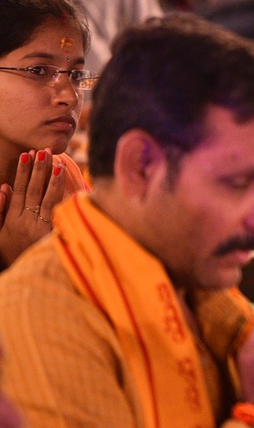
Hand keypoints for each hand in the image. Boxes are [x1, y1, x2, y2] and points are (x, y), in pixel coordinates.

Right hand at [0, 150, 84, 265]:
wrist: (20, 276)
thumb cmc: (8, 252)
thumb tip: (4, 186)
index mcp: (12, 220)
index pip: (18, 191)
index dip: (22, 172)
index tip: (25, 155)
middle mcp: (26, 223)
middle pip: (33, 191)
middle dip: (38, 171)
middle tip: (43, 152)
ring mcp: (41, 230)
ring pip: (48, 201)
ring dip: (53, 181)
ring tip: (58, 163)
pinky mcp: (54, 237)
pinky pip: (61, 216)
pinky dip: (66, 201)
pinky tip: (73, 188)